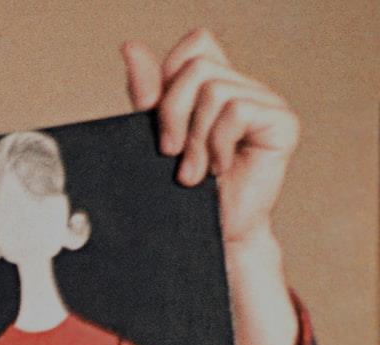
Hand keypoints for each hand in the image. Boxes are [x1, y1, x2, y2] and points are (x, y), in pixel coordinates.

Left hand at [122, 28, 298, 246]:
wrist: (212, 232)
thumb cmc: (183, 189)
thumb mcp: (154, 134)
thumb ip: (147, 93)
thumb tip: (130, 47)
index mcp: (216, 85)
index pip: (196, 44)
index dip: (170, 73)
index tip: (153, 114)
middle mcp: (243, 87)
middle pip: (196, 66)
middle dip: (172, 113)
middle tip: (171, 153)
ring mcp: (266, 102)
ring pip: (214, 90)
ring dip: (194, 138)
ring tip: (194, 171)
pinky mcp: (283, 122)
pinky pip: (238, 110)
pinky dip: (218, 143)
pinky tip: (221, 168)